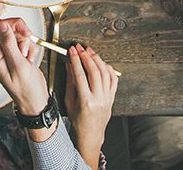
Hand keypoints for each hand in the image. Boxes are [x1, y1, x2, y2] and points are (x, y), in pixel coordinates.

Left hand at [0, 16, 47, 115]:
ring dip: (26, 41)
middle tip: (27, 36)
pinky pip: (24, 40)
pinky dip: (30, 47)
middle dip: (18, 29)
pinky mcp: (17, 53)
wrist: (36, 100)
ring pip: (16, 33)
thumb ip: (9, 44)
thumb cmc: (26, 89)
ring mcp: (8, 52)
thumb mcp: (18, 65)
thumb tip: (1, 25)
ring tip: (28, 56)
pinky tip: (30, 59)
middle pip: (6, 27)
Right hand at [65, 44, 117, 166]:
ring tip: (90, 52)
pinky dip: (108, 69)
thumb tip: (69, 65)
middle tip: (80, 48)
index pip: (80, 75)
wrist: (91, 135)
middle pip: (94, 71)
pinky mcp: (112, 98)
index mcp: (86, 101)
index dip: (75, 60)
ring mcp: (107, 98)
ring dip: (97, 60)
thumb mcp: (69, 102)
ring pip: (105, 73)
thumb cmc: (78, 121)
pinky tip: (102, 63)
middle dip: (86, 57)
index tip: (72, 51)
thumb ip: (70, 82)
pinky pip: (113, 80)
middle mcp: (99, 99)